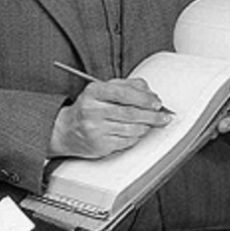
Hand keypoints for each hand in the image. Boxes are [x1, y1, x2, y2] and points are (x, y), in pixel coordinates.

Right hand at [49, 77, 172, 158]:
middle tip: (164, 115)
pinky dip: (137, 137)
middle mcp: (92, 110)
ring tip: (151, 123)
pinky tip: (137, 132)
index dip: (144, 98)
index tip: (157, 102)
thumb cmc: (88, 108)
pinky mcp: (100, 145)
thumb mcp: (102, 90)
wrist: (66, 130)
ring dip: (147, 127)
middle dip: (152, 115)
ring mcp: (95, 129)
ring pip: (132, 129)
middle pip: (130, 113)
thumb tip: (149, 92)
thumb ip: (126, 86)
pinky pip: (127, 141)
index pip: (123, 93)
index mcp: (93, 92)